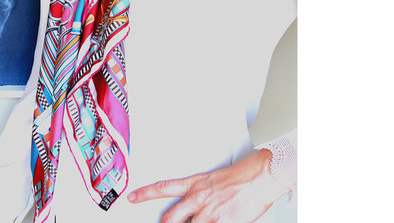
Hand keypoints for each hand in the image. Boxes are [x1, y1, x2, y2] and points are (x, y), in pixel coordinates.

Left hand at [127, 149, 286, 222]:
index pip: (163, 188)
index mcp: (195, 184)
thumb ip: (202, 193)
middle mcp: (198, 199)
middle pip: (171, 218)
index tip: (132, 197)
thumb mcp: (215, 179)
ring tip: (202, 222)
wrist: (261, 177)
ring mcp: (209, 213)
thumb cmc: (243, 176)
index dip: (144, 194)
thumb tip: (197, 205)